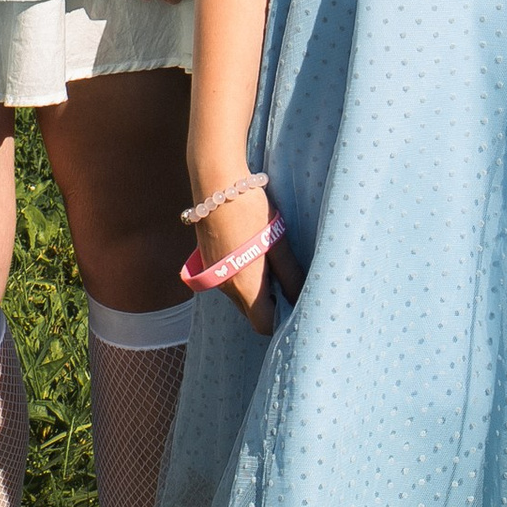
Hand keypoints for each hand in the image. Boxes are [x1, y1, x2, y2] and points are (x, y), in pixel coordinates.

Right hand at [188, 179, 299, 334]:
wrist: (216, 182)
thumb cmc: (250, 210)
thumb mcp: (277, 241)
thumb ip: (290, 273)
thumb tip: (300, 297)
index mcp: (244, 285)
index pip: (263, 324)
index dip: (282, 318)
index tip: (296, 301)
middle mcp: (224, 286)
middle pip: (250, 311)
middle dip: (270, 302)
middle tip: (288, 277)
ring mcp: (212, 274)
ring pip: (240, 295)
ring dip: (257, 286)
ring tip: (272, 258)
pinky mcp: (206, 260)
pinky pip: (229, 279)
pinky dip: (244, 274)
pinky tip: (254, 249)